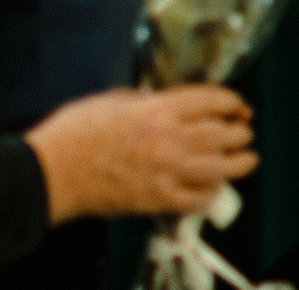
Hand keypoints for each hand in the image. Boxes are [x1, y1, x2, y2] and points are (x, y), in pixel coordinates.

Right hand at [25, 84, 256, 223]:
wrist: (51, 172)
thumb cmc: (75, 133)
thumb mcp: (114, 99)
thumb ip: (146, 100)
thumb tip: (164, 101)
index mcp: (158, 109)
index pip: (211, 100)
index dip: (232, 101)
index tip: (238, 105)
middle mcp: (168, 139)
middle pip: (222, 134)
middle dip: (241, 132)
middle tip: (245, 132)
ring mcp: (164, 171)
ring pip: (219, 167)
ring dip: (240, 163)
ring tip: (248, 159)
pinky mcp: (155, 199)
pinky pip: (196, 198)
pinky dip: (211, 193)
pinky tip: (215, 187)